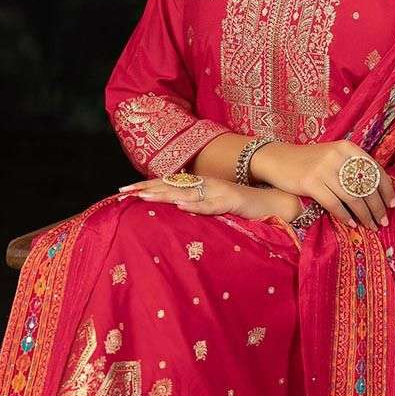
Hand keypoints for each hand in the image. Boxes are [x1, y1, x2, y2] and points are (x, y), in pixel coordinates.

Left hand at [117, 175, 301, 223]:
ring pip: (187, 192)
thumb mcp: (213, 206)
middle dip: (146, 188)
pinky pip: (211, 204)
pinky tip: (181, 206)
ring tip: (144, 197)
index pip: (167, 184)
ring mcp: (218, 191)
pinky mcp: (231, 200)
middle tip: (122, 192)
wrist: (273, 202)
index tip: (121, 191)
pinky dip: (196, 205)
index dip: (145, 186)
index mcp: (199, 185)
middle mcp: (205, 184)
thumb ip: (194, 205)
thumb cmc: (241, 206)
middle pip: (171, 185)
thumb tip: (172, 211)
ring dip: (165, 194)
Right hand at [249, 141, 394, 231]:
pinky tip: (351, 224)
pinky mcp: (310, 182)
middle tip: (383, 222)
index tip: (392, 204)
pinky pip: (334, 204)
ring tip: (371, 226)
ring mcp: (323, 168)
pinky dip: (345, 216)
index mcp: (347, 148)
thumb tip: (391, 184)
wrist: (277, 159)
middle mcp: (337, 156)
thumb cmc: (310, 161)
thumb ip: (359, 168)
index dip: (386, 189)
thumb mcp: (336, 157)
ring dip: (364, 215)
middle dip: (377, 206)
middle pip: (366, 185)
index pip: (375, 169)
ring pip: (353, 197)